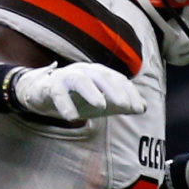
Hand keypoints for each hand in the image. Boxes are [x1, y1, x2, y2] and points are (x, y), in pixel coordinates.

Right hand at [8, 62, 144, 122]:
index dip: (130, 94)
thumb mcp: (102, 102)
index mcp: (100, 74)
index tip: (139, 110)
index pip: (119, 80)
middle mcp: (85, 71)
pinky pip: (58, 93)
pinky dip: (65, 104)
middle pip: (102, 76)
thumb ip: (121, 104)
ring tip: (101, 106)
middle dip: (116, 91)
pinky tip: (72, 117)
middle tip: (126, 106)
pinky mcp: (51, 85)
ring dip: (92, 92)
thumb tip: (143, 108)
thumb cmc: (79, 97)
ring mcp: (67, 76)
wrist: (45, 94)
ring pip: (80, 80)